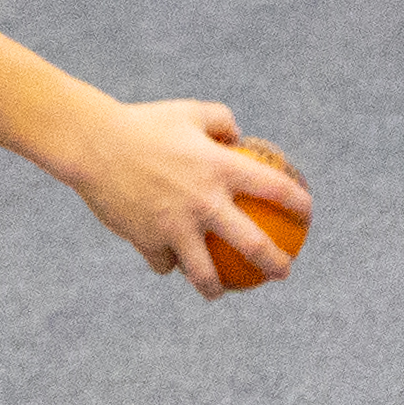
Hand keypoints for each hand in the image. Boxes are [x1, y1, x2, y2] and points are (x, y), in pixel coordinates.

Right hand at [59, 94, 310, 288]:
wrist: (94, 145)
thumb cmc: (145, 124)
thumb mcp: (191, 112)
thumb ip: (222, 121)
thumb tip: (238, 137)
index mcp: (221, 167)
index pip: (274, 187)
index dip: (297, 201)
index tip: (308, 214)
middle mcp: (204, 201)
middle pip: (252, 243)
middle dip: (274, 263)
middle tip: (284, 272)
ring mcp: (175, 226)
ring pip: (204, 272)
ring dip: (214, 287)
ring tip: (219, 292)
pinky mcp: (147, 241)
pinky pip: (164, 262)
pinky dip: (167, 263)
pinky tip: (170, 264)